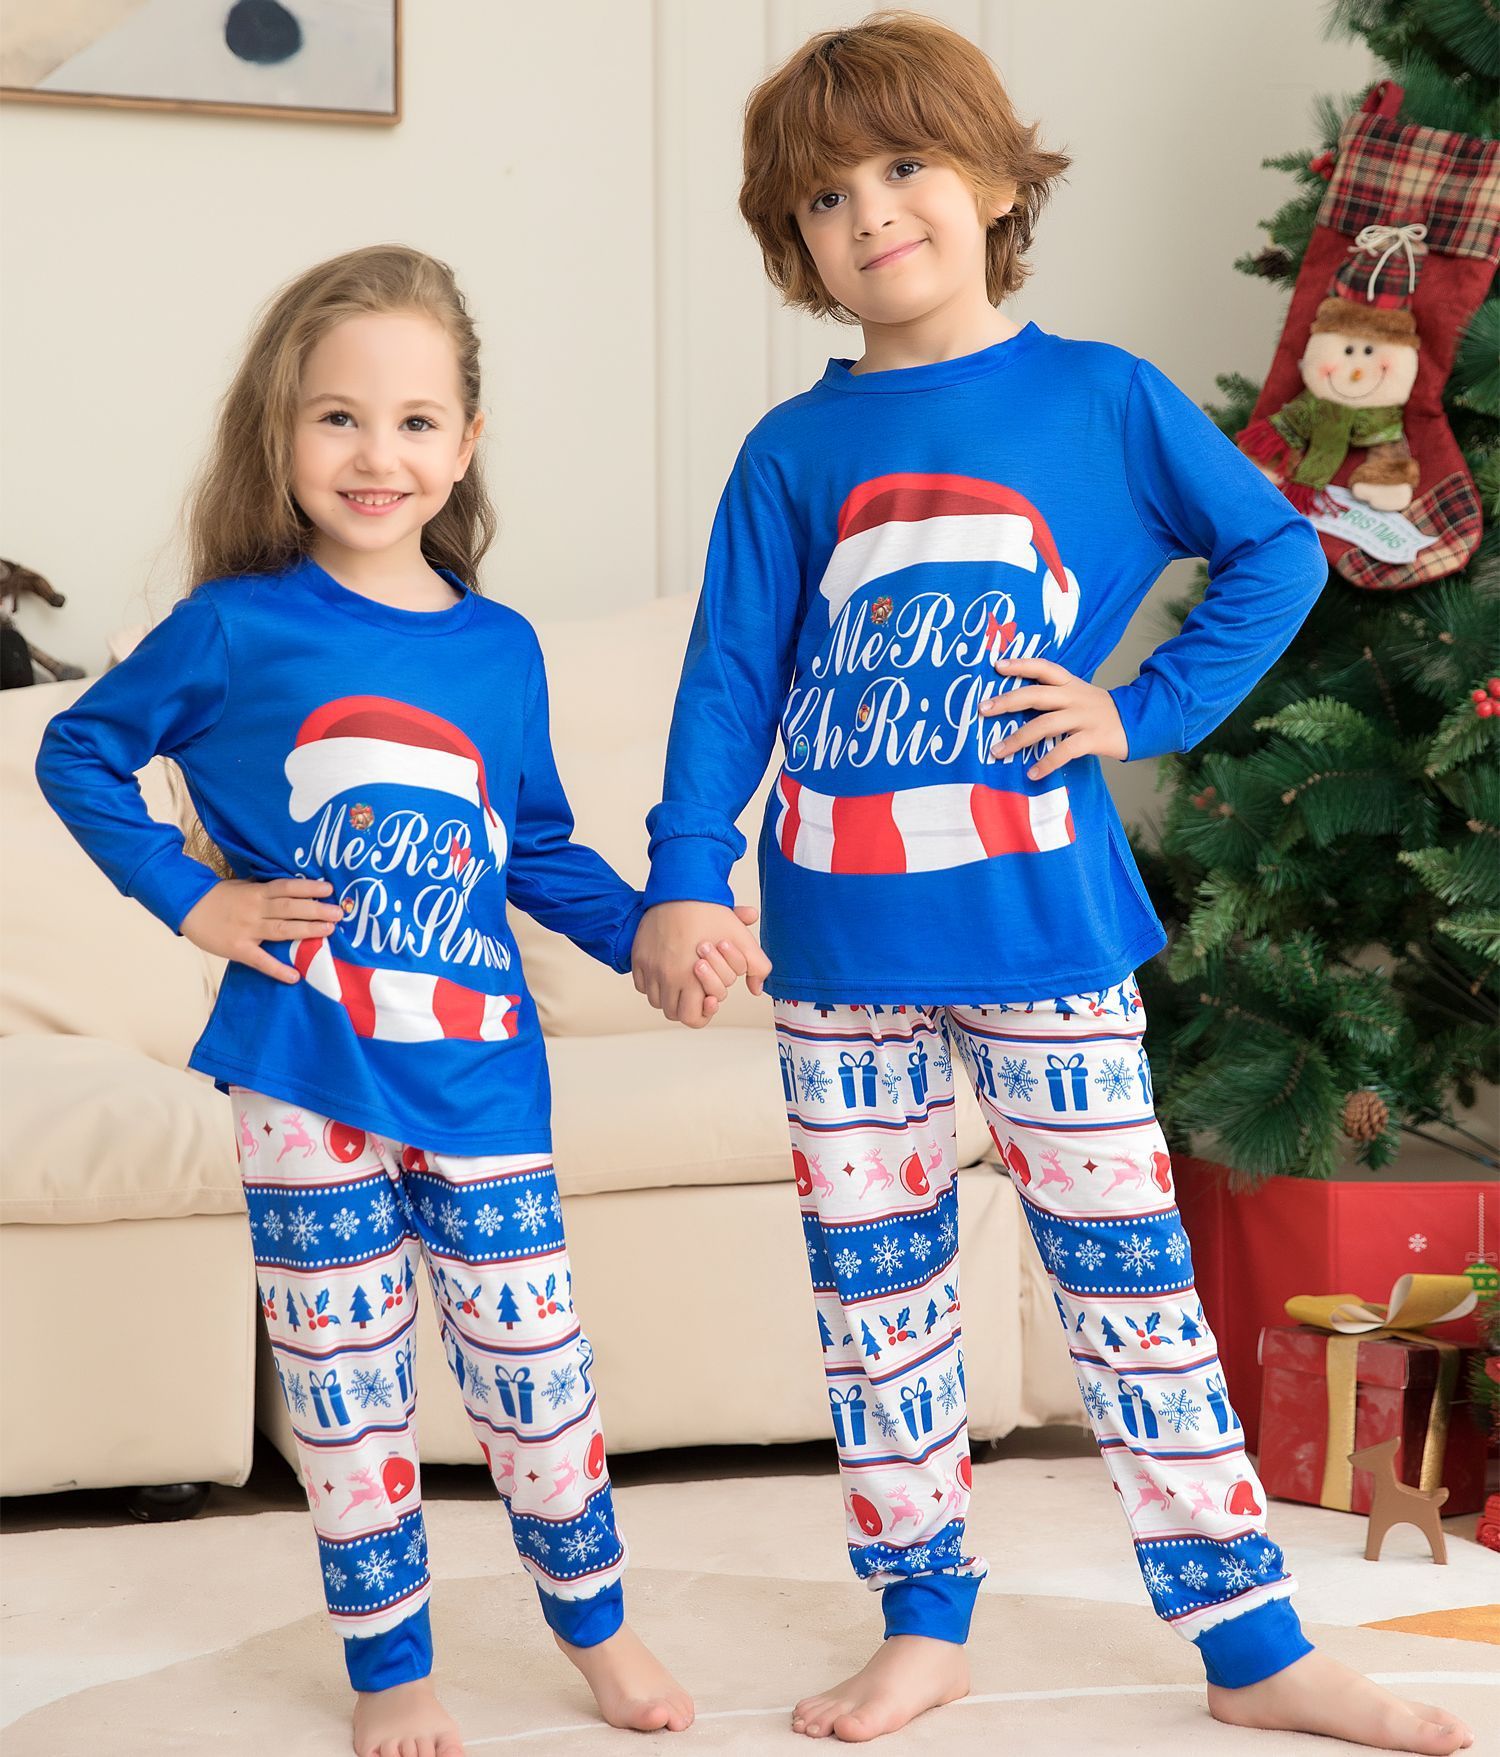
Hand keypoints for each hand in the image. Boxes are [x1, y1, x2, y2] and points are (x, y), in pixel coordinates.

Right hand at [180, 877, 342, 984]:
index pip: (287, 887)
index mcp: (257, 892)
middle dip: (316, 910)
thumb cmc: (219, 896)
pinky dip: (277, 970)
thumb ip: (266, 890)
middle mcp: (255, 909)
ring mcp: (247, 930)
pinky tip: (294, 976)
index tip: (329, 888)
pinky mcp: (238, 949)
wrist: (186, 906)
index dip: (308, 887)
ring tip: (329, 931)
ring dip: (307, 930)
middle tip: (339, 913)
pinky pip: (260, 961)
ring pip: (281, 930)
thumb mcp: (243, 886)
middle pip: (290, 908)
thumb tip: (294, 890)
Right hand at [632, 900, 770, 1028]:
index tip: (709, 1000)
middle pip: (672, 1012)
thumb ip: (756, 967)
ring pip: (656, 1000)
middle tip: (696, 990)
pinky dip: (653, 983)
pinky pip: (642, 984)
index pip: (692, 1018)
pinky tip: (667, 970)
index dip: (703, 1013)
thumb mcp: (742, 940)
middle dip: (687, 1006)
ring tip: (683, 980)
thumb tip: (756, 988)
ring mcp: (650, 968)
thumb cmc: (709, 913)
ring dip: (669, 995)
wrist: (679, 889)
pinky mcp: (638, 958)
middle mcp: (667, 977)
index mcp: (691, 979)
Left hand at [979, 656, 1127, 778]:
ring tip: (997, 751)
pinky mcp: (1093, 738)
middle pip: (1036, 694)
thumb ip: (1054, 698)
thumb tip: (1016, 706)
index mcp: (1070, 684)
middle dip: (1007, 701)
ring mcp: (1084, 717)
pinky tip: (1031, 773)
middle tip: (982, 709)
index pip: (1043, 667)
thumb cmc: (1100, 712)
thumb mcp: (1079, 696)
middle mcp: (1074, 697)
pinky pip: (1065, 750)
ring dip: (1017, 739)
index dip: (1021, 664)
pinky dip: (1046, 762)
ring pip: (1045, 725)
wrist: (1140, 722)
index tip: (997, 665)